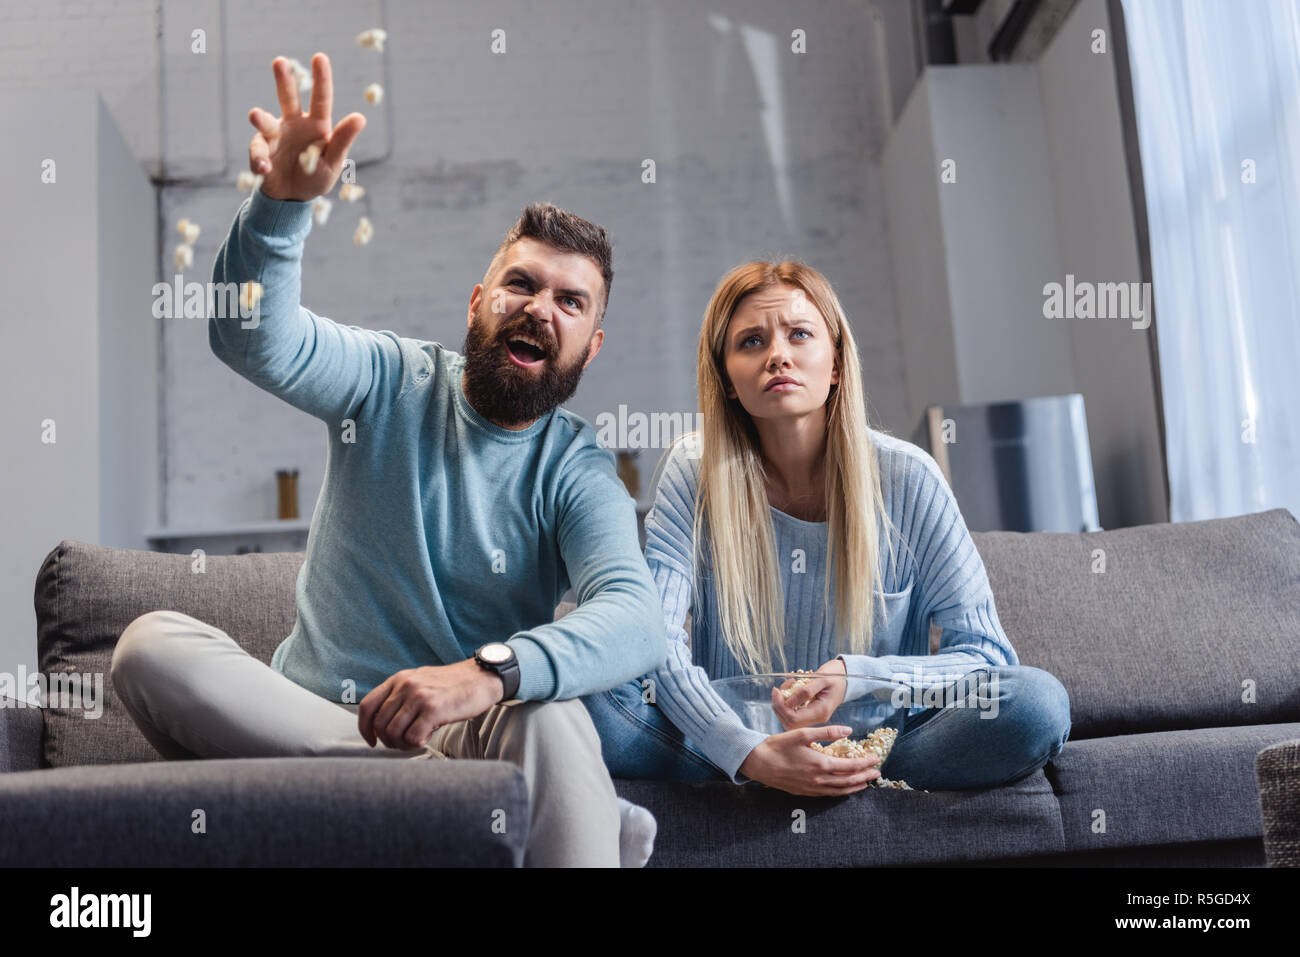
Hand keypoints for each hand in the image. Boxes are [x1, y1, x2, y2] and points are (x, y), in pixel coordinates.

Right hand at [247, 52, 365, 201]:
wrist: (292, 198)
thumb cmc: (316, 177)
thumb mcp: (333, 162)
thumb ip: (342, 140)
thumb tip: (360, 117)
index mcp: (317, 125)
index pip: (321, 98)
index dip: (321, 78)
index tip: (319, 57)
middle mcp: (294, 123)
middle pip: (288, 97)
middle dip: (284, 80)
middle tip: (280, 62)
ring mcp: (275, 134)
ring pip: (265, 120)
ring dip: (260, 118)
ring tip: (255, 115)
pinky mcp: (260, 150)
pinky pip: (258, 151)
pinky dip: (260, 161)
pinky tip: (265, 169)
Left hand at [357, 659, 504, 749]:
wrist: (482, 678)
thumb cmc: (453, 684)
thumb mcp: (421, 682)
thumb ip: (402, 696)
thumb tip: (385, 723)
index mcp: (399, 679)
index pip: (367, 706)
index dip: (365, 728)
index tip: (372, 740)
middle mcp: (405, 686)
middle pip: (380, 724)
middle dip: (389, 741)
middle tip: (403, 743)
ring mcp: (418, 697)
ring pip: (393, 733)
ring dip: (403, 745)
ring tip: (416, 741)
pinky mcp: (433, 709)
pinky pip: (412, 737)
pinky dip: (417, 744)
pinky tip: (427, 738)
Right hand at [738, 725, 879, 796]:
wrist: (757, 763)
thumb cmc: (778, 746)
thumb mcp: (802, 733)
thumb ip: (827, 732)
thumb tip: (848, 730)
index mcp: (820, 764)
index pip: (850, 766)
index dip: (864, 763)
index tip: (875, 759)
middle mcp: (818, 779)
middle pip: (848, 781)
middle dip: (864, 777)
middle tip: (876, 773)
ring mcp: (811, 788)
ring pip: (839, 791)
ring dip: (854, 787)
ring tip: (865, 783)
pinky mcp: (804, 792)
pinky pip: (827, 794)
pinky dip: (839, 792)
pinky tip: (842, 789)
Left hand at [772, 658, 847, 729]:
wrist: (846, 678)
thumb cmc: (836, 676)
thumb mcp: (822, 679)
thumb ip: (806, 691)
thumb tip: (788, 701)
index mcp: (821, 712)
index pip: (793, 719)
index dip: (781, 706)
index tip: (777, 691)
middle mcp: (816, 718)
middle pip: (788, 722)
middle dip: (778, 706)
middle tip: (778, 690)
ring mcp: (812, 717)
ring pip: (788, 719)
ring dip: (781, 703)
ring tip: (786, 686)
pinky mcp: (809, 713)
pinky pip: (792, 713)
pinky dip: (785, 701)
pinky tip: (790, 688)